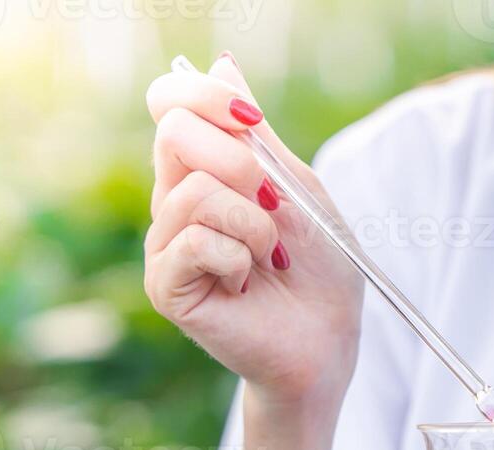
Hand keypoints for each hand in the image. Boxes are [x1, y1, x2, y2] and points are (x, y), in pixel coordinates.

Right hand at [143, 54, 362, 414]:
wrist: (328, 340)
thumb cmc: (319, 268)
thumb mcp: (298, 185)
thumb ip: (257, 134)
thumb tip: (223, 65)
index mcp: (201, 171)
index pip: (171, 105)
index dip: (205, 97)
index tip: (253, 123)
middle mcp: (173, 202)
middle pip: (173, 134)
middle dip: (241, 163)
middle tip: (276, 206)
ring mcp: (165, 245)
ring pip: (192, 193)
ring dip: (252, 223)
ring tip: (270, 256)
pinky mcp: (165, 285)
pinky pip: (194, 241)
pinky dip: (237, 258)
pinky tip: (246, 284)